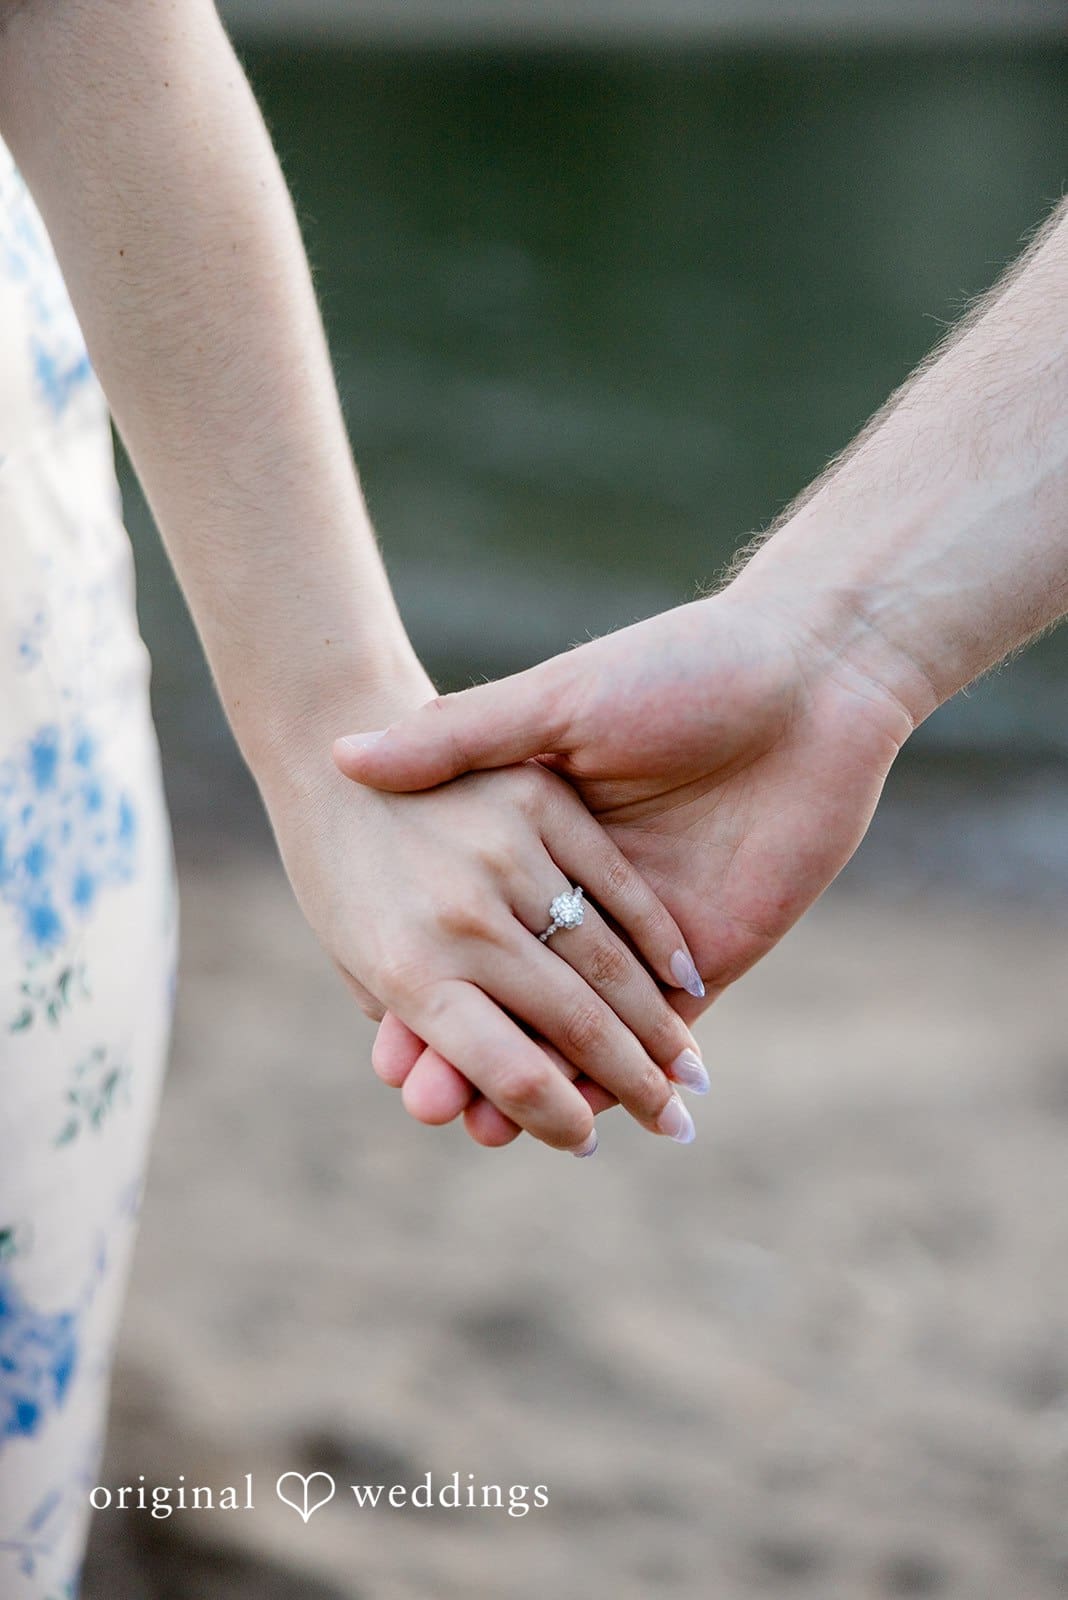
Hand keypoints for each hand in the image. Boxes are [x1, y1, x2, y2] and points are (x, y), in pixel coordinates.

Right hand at [334, 582, 917, 1143]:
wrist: (811, 677)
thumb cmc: (676, 669)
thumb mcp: (556, 701)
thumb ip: (459, 738)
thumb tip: (348, 754)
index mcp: (532, 835)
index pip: (459, 931)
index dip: (422, 989)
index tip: (383, 1040)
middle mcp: (579, 892)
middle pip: (513, 995)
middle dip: (467, 1055)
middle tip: (423, 1105)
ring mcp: (644, 934)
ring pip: (576, 1029)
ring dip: (532, 1084)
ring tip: (477, 1129)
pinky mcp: (710, 956)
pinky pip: (656, 1034)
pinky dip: (615, 1079)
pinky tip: (569, 1116)